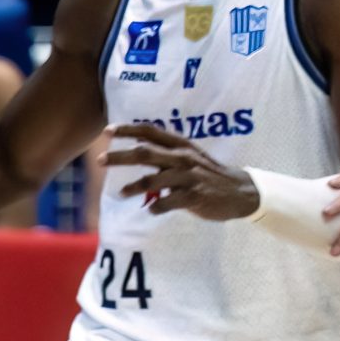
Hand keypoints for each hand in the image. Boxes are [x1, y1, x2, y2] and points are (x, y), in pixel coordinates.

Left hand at [104, 123, 258, 220]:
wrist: (239, 191)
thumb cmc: (209, 174)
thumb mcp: (190, 156)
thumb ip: (166, 152)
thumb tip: (138, 145)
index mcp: (181, 145)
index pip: (151, 132)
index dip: (128, 130)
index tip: (108, 131)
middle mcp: (183, 157)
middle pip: (145, 153)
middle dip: (120, 156)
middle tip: (100, 160)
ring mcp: (189, 177)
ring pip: (154, 178)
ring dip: (134, 186)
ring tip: (121, 193)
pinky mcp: (195, 196)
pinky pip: (169, 202)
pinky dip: (157, 207)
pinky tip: (150, 210)